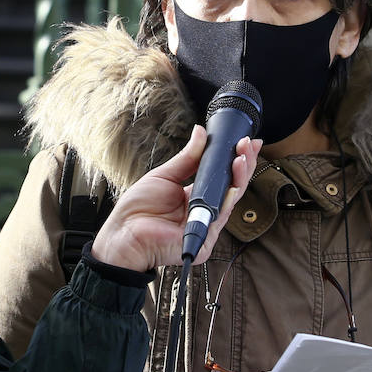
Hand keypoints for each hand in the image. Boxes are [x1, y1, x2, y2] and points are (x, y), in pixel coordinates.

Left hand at [90, 125, 260, 271]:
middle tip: (248, 145)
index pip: (222, 177)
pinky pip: (220, 216)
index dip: (235, 160)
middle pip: (231, 186)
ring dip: (240, 176)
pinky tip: (232, 181)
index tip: (245, 142)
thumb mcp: (164, 175)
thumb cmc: (137, 210)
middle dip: (243, 164)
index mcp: (195, 196)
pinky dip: (228, 197)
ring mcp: (207, 226)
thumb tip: (201, 133)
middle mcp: (204, 211)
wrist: (123, 234)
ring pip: (230, 199)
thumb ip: (187, 157)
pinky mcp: (205, 239)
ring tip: (242, 156)